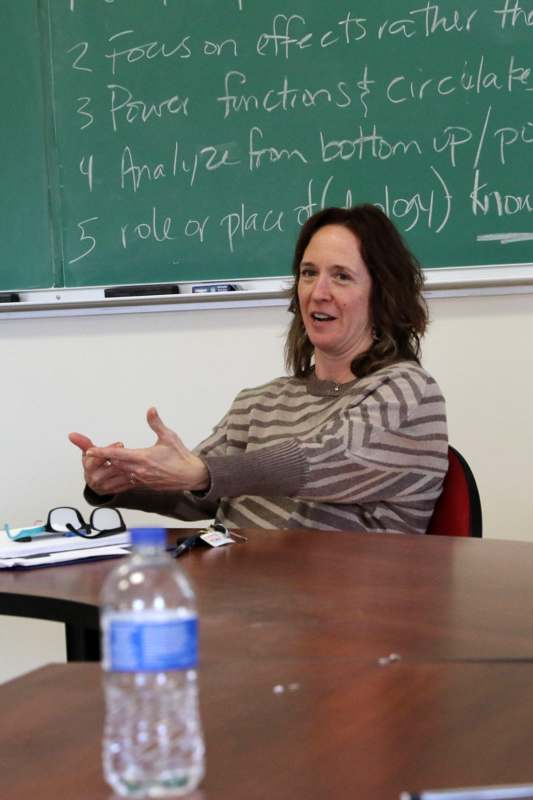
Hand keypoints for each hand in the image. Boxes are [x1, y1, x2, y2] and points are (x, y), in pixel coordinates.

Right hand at [68, 432, 132, 495]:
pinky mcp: (113, 492)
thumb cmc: (93, 464)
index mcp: (89, 467)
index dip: (109, 450)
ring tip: (138, 462)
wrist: (95, 482)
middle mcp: (95, 478)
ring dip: (130, 469)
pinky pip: (125, 485)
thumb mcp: (88, 453)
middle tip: (133, 454)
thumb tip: (70, 434)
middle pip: (112, 468)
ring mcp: (104, 486)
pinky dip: (132, 478)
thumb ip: (83, 443)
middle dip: (123, 460)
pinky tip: (139, 471)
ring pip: (120, 477)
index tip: (121, 443)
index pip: (99, 458)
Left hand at [84, 407, 208, 492]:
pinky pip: (122, 484)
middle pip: (112, 466)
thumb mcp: (169, 437)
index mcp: (144, 458)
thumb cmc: (181, 456)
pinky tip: (107, 475)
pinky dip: (112, 479)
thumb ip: (156, 423)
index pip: (117, 455)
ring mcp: (140, 480)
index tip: (89, 450)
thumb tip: (151, 409)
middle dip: (99, 460)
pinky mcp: (142, 485)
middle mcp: (139, 471)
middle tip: (88, 453)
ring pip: (115, 476)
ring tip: (94, 464)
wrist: (191, 476)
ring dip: (104, 470)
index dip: (102, 452)